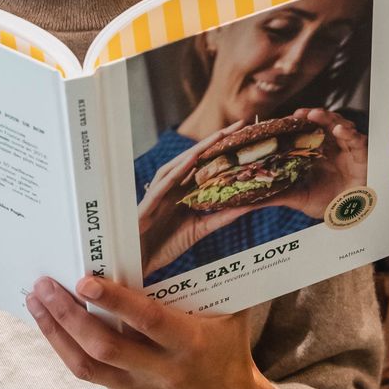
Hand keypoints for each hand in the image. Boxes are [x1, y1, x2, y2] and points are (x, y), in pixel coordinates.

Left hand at [25, 275, 283, 388]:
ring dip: (56, 332)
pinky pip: (91, 373)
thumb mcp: (230, 316)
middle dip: (68, 316)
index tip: (85, 281)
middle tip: (44, 286)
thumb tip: (196, 234)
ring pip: (87, 365)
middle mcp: (162, 371)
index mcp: (190, 344)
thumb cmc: (228, 350)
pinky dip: (67, 347)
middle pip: (104, 347)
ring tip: (36, 301)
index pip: (147, 321)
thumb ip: (211, 282)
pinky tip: (53, 323)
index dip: (115, 302)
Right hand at [136, 122, 246, 278]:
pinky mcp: (148, 204)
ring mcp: (159, 193)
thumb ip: (221, 216)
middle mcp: (172, 187)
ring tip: (218, 136)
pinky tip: (190, 161)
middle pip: (195, 159)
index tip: (245, 136)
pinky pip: (163, 185)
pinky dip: (176, 172)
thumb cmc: (165, 245)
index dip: (223, 150)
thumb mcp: (200, 230)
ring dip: (197, 150)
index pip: (206, 166)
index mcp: (183, 191)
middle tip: (239, 125)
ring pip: (179, 166)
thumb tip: (249, 205)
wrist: (139, 263)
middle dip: (215, 141)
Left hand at [276, 108, 367, 219]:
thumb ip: (276, 195)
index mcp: (314, 150)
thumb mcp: (297, 198)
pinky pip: (357, 140)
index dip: (294, 123)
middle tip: (297, 113)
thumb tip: (245, 201)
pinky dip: (349, 133)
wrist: (349, 218)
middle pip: (321, 122)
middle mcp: (331, 145)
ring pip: (339, 125)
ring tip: (314, 114)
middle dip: (310, 115)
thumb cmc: (325, 203)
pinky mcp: (362, 156)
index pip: (304, 131)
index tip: (281, 119)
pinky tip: (340, 130)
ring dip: (328, 118)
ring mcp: (347, 148)